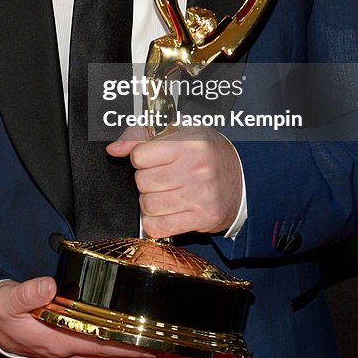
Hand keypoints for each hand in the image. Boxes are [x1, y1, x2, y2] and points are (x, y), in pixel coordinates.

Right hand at [0, 277, 158, 357]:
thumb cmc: (2, 312)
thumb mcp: (9, 300)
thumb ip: (28, 293)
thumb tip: (49, 285)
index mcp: (59, 339)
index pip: (103, 343)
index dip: (130, 344)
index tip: (155, 341)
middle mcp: (70, 350)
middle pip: (114, 352)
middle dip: (144, 351)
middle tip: (174, 345)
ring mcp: (71, 351)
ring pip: (111, 353)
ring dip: (136, 351)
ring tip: (164, 346)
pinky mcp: (70, 346)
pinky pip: (102, 349)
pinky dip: (122, 348)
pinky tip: (135, 343)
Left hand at [107, 128, 241, 238]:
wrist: (243, 178)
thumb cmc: (208, 152)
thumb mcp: (179, 131)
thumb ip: (141, 134)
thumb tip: (114, 149)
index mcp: (190, 143)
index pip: (140, 155)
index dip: (141, 157)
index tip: (151, 158)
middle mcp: (196, 168)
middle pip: (142, 181)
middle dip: (145, 180)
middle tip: (160, 176)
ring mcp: (199, 195)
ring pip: (148, 205)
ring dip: (150, 201)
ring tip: (165, 193)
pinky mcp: (202, 218)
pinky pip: (159, 227)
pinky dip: (155, 222)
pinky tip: (165, 211)